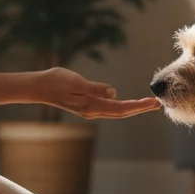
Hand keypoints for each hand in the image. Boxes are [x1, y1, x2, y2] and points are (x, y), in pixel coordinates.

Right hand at [34, 67, 161, 119]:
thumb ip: (95, 88)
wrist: (37, 87)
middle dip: (139, 108)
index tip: (153, 104)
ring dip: (131, 108)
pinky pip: (108, 108)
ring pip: (115, 111)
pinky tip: (125, 103)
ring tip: (146, 104)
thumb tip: (113, 92)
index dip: (138, 106)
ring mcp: (88, 109)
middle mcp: (92, 110)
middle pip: (121, 112)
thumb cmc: (55, 81)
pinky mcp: (84, 105)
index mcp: (91, 105)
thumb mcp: (76, 82)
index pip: (121, 107)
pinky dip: (121, 106)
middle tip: (156, 105)